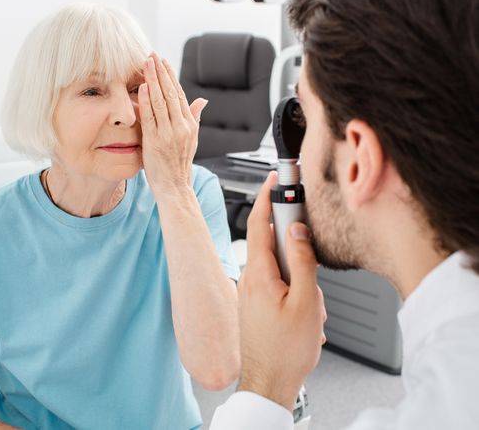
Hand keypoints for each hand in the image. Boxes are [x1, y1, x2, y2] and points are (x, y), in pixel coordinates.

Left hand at [138, 52, 207, 197]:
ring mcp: (168, 134)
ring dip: (153, 80)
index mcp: (190, 125)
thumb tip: (202, 100)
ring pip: (160, 102)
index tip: (163, 61)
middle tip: (152, 54)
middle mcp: (181, 127)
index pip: (179, 94)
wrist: (175, 186)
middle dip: (161, 72)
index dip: (171, 76)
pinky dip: (146, 101)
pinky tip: (142, 86)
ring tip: (146, 63)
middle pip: (170, 94)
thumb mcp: (192, 139)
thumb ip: (194, 118)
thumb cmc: (179, 163)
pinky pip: (150, 117)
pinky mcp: (155, 142)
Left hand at [237, 171, 326, 411]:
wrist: (269, 383)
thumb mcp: (306, 302)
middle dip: (299, 256)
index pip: (258, 223)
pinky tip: (305, 315)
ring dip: (301, 282)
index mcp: (259, 273)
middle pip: (274, 246)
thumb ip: (302, 261)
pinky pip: (279, 285)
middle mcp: (250, 279)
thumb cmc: (285, 350)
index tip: (274, 179)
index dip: (265, 197)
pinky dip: (296, 293)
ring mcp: (252, 292)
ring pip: (281, 269)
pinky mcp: (257, 303)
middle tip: (312, 280)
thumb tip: (297, 231)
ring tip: (311, 310)